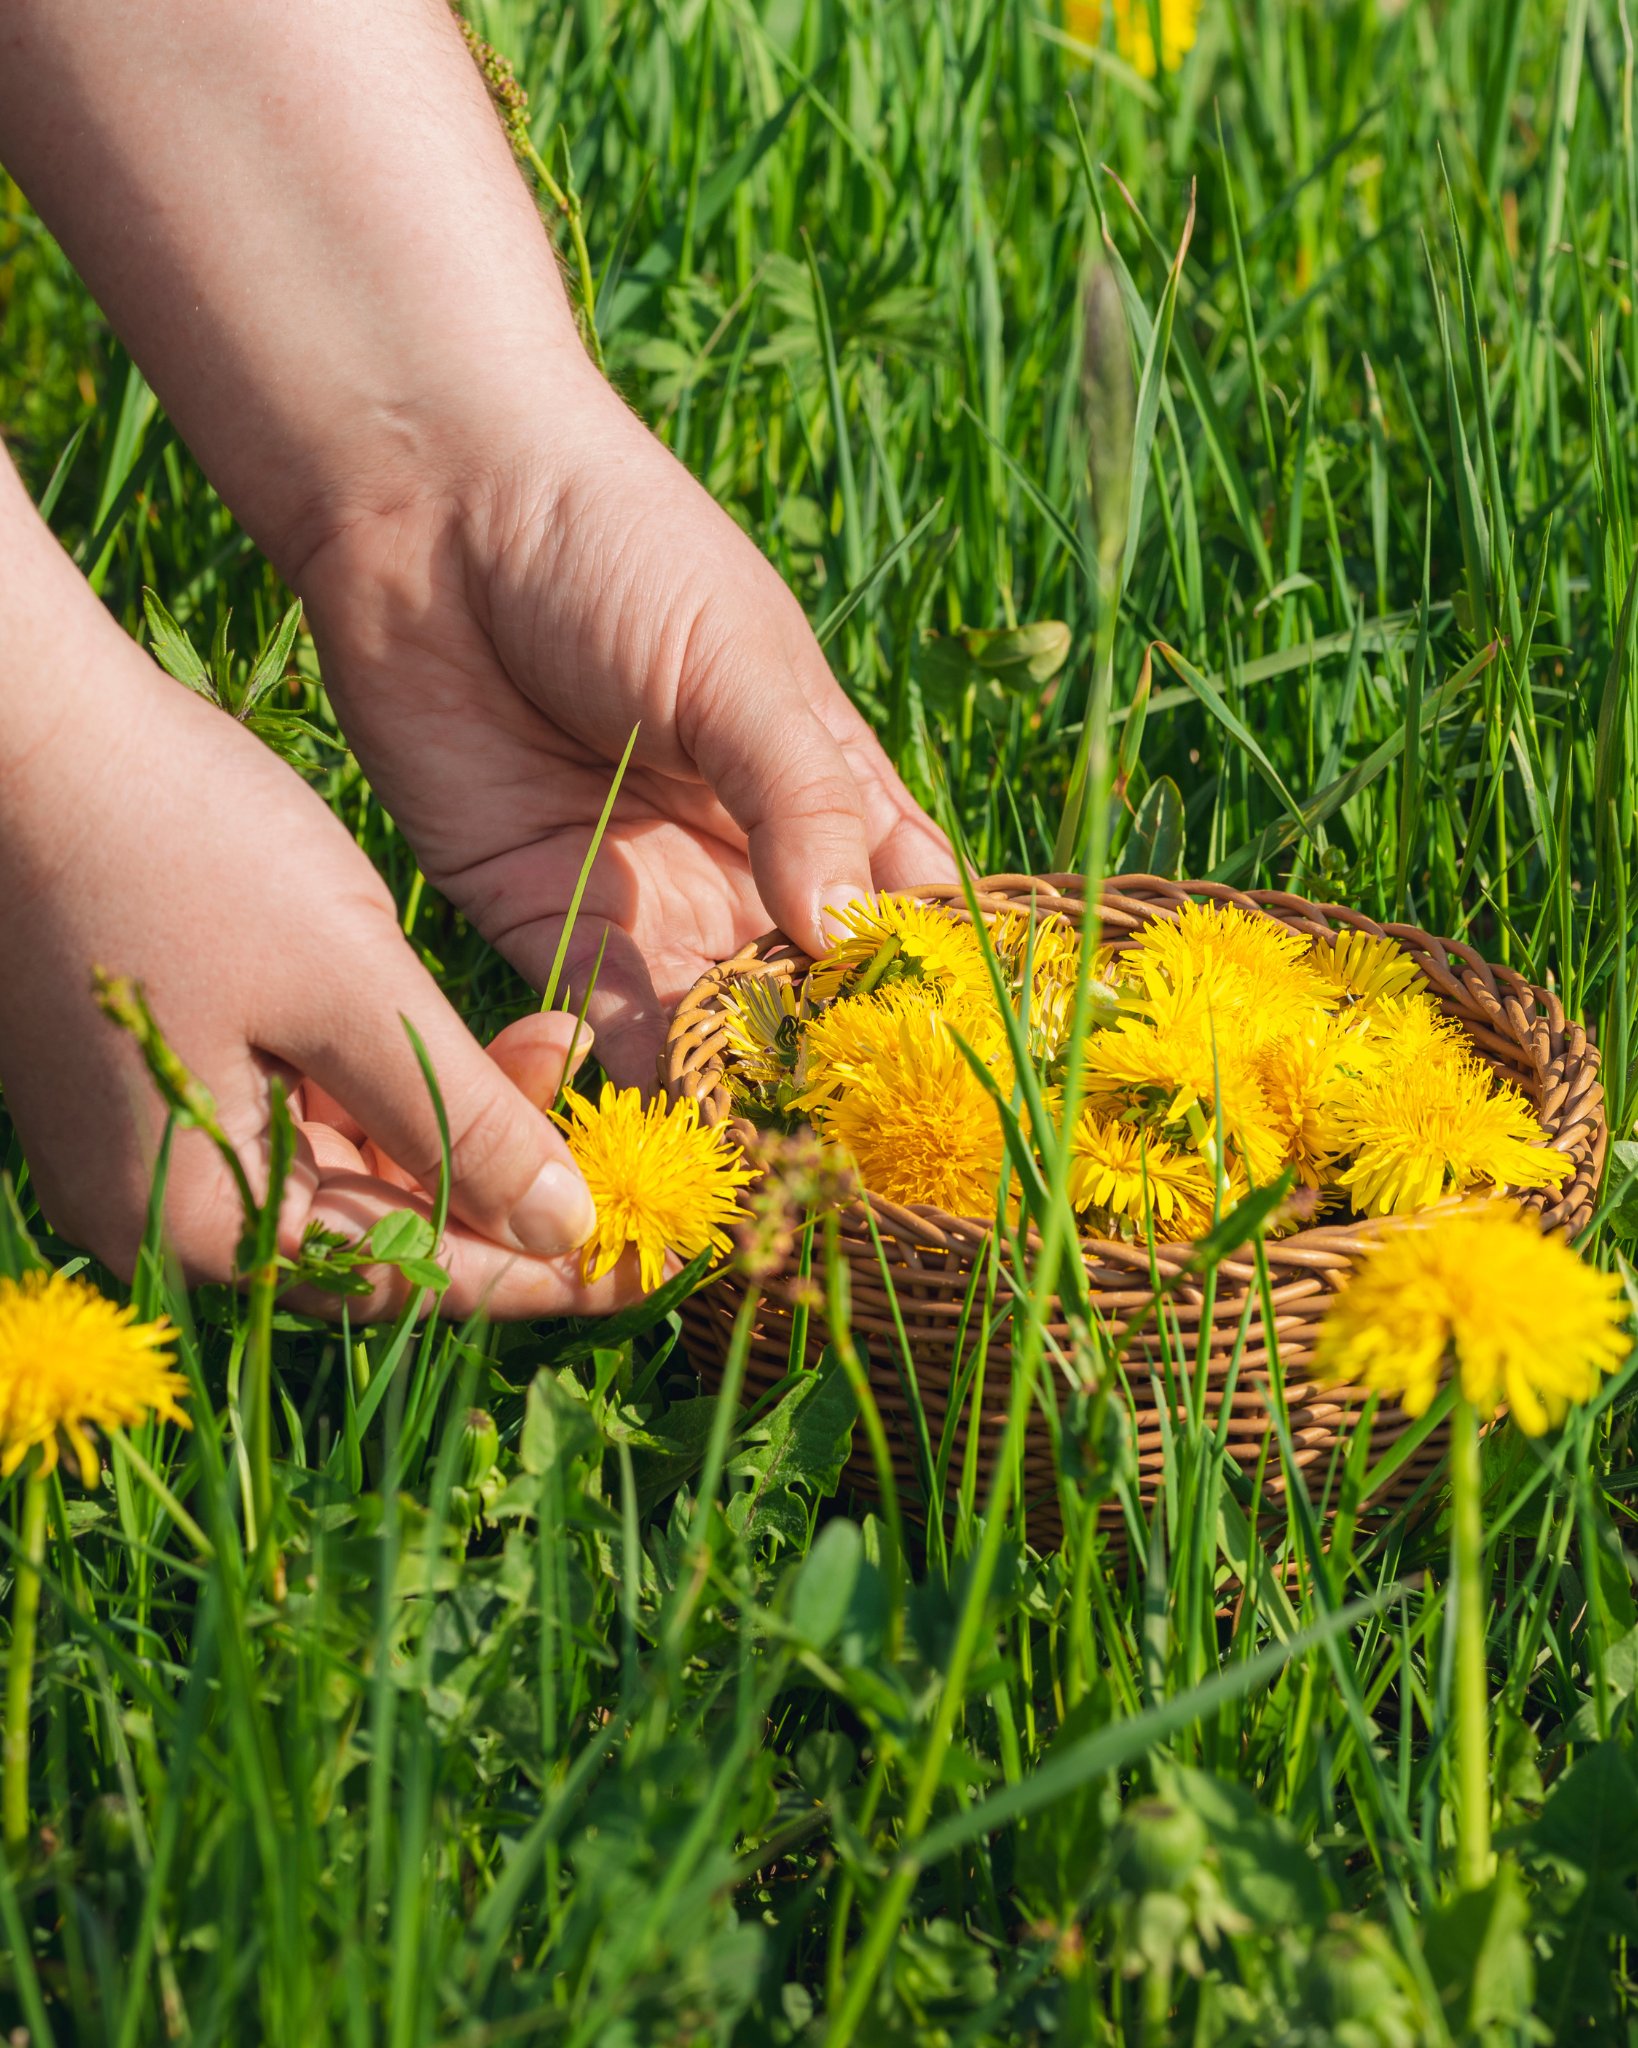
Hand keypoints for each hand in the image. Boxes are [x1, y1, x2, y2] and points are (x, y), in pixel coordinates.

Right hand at [0, 582, 634, 1319]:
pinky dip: (394, 1083)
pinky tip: (476, 1032)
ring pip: (355, 1170)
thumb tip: (570, 1238)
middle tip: (621, 1139)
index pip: (415, 1279)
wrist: (27, 728)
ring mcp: (154, 1147)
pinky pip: (305, 1117)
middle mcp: (166, 1214)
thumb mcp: (353, 992)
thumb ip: (464, 1124)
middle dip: (511, 1182)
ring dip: (462, 1119)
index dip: (545, 1270)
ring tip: (558, 1043)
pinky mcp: (161, 1078)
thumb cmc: (185, 848)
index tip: (649, 1261)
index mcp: (204, 1222)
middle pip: (385, 1232)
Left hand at [293, 363, 954, 1082]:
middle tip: (853, 1141)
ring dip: (734, 1085)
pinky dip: (632, 1074)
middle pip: (808, 989)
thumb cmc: (617, 551)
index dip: (924, 980)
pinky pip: (599, 1020)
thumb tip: (851, 934)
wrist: (431, 510)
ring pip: (710, 1023)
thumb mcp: (739, 667)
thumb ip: (801, 798)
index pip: (899, 907)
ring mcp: (646, 896)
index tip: (951, 1060)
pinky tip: (665, 1119)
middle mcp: (743, 860)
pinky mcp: (542, 919)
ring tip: (765, 1153)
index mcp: (821, 788)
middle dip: (828, 1060)